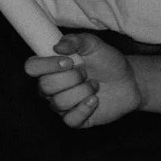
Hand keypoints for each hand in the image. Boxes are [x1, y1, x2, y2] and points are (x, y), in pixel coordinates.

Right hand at [26, 32, 142, 129]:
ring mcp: (60, 105)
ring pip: (59, 102)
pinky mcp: (74, 119)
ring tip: (95, 85)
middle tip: (86, 73)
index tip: (68, 61)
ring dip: (83, 92)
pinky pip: (70, 119)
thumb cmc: (107, 62)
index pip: (31, 67)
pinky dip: (85, 109)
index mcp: (49, 67)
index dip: (46, 65)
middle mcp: (50, 87)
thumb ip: (76, 40)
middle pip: (45, 86)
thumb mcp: (94, 45)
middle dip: (72, 78)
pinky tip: (95, 100)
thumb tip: (58, 46)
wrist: (129, 81)